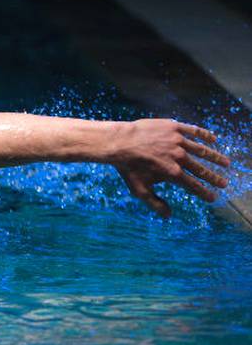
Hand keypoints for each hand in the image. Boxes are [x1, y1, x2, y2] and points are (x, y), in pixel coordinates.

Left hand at [111, 119, 229, 217]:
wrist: (118, 142)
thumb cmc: (127, 167)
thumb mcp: (139, 190)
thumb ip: (155, 203)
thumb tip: (168, 216)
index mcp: (173, 173)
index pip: (194, 186)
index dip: (205, 193)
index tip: (213, 198)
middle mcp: (179, 157)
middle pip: (202, 169)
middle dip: (214, 178)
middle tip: (224, 183)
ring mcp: (177, 141)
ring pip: (202, 150)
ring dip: (215, 157)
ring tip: (226, 163)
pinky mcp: (174, 128)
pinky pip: (194, 131)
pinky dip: (205, 135)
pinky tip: (214, 139)